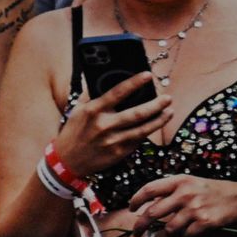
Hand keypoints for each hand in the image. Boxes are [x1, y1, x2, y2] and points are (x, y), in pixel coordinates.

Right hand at [53, 72, 170, 177]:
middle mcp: (104, 125)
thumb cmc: (73, 131)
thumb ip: (90, 93)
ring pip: (143, 129)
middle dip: (156, 105)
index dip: (134, 83)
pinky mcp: (119, 153)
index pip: (117, 93)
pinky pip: (138, 140)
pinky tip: (157, 124)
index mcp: (93, 110)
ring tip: (170, 111)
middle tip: (168, 98)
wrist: (67, 162)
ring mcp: (113, 140)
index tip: (147, 75)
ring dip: (159, 120)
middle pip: (136, 113)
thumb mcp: (77, 110)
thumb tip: (102, 77)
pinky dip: (149, 131)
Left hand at [127, 175, 236, 236]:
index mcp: (180, 181)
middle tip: (137, 231)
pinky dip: (185, 235)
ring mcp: (195, 208)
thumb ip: (172, 191)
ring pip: (169, 228)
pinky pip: (185, 235)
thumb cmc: (214, 191)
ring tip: (177, 229)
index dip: (136, 200)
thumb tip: (149, 206)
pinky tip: (193, 229)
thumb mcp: (192, 183)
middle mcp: (185, 193)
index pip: (150, 189)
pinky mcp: (204, 222)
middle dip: (140, 225)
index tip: (131, 208)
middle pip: (152, 212)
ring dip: (169, 232)